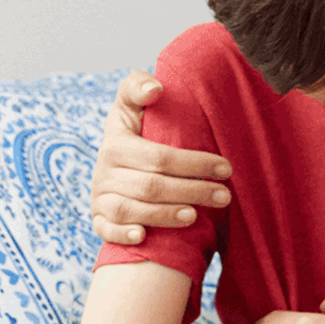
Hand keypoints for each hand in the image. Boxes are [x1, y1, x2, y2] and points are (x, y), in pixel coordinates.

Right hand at [90, 72, 230, 245]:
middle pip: (152, 185)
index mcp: (115, 141)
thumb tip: (156, 89)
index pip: (159, 155)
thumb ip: (137, 87)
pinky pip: (106, 230)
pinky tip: (143, 236)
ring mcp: (100, 196)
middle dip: (192, 191)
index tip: (226, 167)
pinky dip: (122, 234)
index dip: (194, 163)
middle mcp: (104, 170)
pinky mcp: (98, 219)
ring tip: (196, 215)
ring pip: (132, 209)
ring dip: (165, 215)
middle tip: (225, 196)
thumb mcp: (130, 107)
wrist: (110, 162)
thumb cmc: (132, 133)